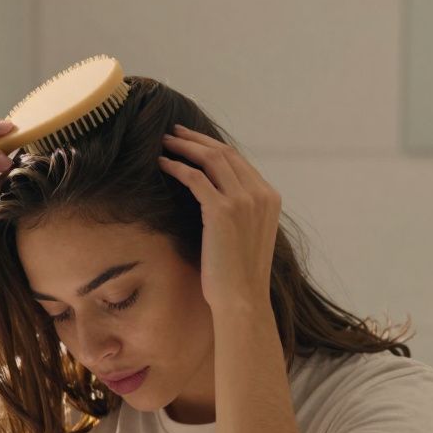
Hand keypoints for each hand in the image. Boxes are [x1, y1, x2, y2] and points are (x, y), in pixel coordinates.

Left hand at [157, 124, 280, 315]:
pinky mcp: (221, 211)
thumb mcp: (247, 235)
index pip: (238, 160)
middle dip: (197, 140)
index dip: (213, 146)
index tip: (193, 141)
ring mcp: (243, 200)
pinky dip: (177, 167)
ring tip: (165, 142)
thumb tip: (215, 197)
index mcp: (269, 197)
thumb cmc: (239, 275)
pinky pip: (195, 178)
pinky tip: (162, 164)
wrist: (242, 299)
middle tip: (174, 133)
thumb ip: (240, 211)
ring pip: (211, 159)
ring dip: (185, 147)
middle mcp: (260, 194)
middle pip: (225, 153)